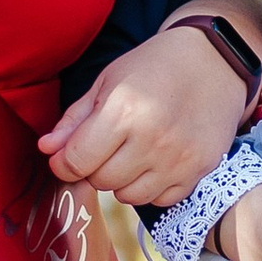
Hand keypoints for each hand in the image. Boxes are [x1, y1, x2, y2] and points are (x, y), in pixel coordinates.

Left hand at [41, 16, 261, 205]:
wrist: (214, 61)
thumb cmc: (155, 66)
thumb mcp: (108, 82)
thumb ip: (75, 119)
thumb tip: (47, 150)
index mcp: (124, 110)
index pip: (77, 161)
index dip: (64, 163)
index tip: (65, 157)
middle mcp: (152, 139)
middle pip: (101, 181)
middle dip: (95, 167)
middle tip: (107, 145)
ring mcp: (178, 159)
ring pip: (129, 196)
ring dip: (122, 180)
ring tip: (132, 152)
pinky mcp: (199, 170)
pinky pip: (159, 199)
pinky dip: (151, 186)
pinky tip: (156, 160)